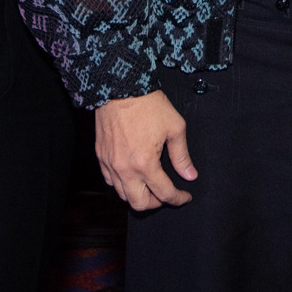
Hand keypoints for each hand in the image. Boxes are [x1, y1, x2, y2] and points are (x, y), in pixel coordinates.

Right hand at [95, 91, 194, 210]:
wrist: (120, 87)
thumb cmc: (147, 104)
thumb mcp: (174, 127)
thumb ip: (182, 155)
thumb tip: (190, 175)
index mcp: (145, 163)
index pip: (164, 193)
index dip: (178, 198)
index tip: (184, 196)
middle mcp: (125, 169)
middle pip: (139, 203)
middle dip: (156, 203)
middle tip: (166, 194)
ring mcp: (110, 164)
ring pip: (122, 195)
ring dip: (138, 195)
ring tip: (150, 186)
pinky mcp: (101, 156)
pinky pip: (109, 181)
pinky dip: (121, 184)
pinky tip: (132, 176)